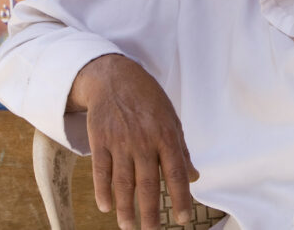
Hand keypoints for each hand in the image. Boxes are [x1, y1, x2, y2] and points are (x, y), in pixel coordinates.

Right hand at [68, 54, 198, 229]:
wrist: (115, 78)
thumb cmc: (148, 100)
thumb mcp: (171, 119)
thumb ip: (181, 149)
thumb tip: (194, 177)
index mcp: (166, 135)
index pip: (176, 173)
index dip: (181, 197)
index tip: (184, 219)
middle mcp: (144, 141)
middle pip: (148, 183)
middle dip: (151, 211)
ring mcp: (120, 141)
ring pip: (123, 181)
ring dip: (126, 207)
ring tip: (128, 226)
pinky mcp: (100, 140)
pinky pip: (101, 170)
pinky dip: (103, 190)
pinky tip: (107, 206)